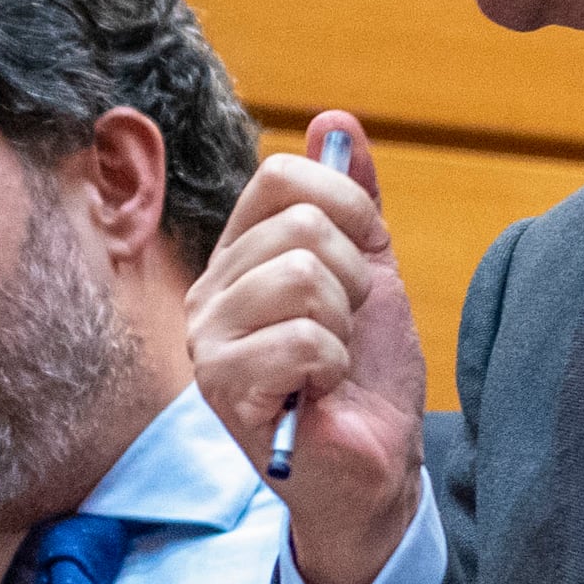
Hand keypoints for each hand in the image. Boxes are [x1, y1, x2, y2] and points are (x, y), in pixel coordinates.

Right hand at [189, 113, 424, 583]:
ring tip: (332, 360)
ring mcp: (210, 341)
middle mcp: (210, 292)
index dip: (347, 206)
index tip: (364, 257)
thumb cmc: (364, 374)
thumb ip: (351, 200)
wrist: (374, 461)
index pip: (280, 177)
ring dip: (345, 324)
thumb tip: (334, 122)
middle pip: (301, 227)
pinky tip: (322, 389)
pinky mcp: (225, 389)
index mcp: (238, 257)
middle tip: (345, 328)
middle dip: (354, 278)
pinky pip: (302, 338)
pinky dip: (336, 364)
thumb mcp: (369, 271)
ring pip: (303, 277)